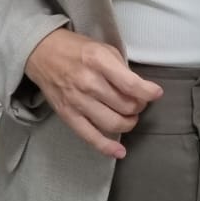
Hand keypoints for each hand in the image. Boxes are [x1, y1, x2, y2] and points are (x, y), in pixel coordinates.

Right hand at [25, 27, 162, 158]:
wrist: (43, 53)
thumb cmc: (77, 49)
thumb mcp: (103, 49)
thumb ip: (121, 68)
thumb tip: (140, 89)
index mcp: (98, 61)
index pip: (130, 84)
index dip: (148, 92)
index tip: (157, 94)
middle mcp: (88, 82)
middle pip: (125, 106)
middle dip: (139, 107)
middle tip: (139, 102)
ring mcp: (77, 101)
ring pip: (112, 123)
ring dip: (128, 123)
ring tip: (130, 117)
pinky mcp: (68, 116)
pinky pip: (90, 137)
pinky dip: (107, 147)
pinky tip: (119, 152)